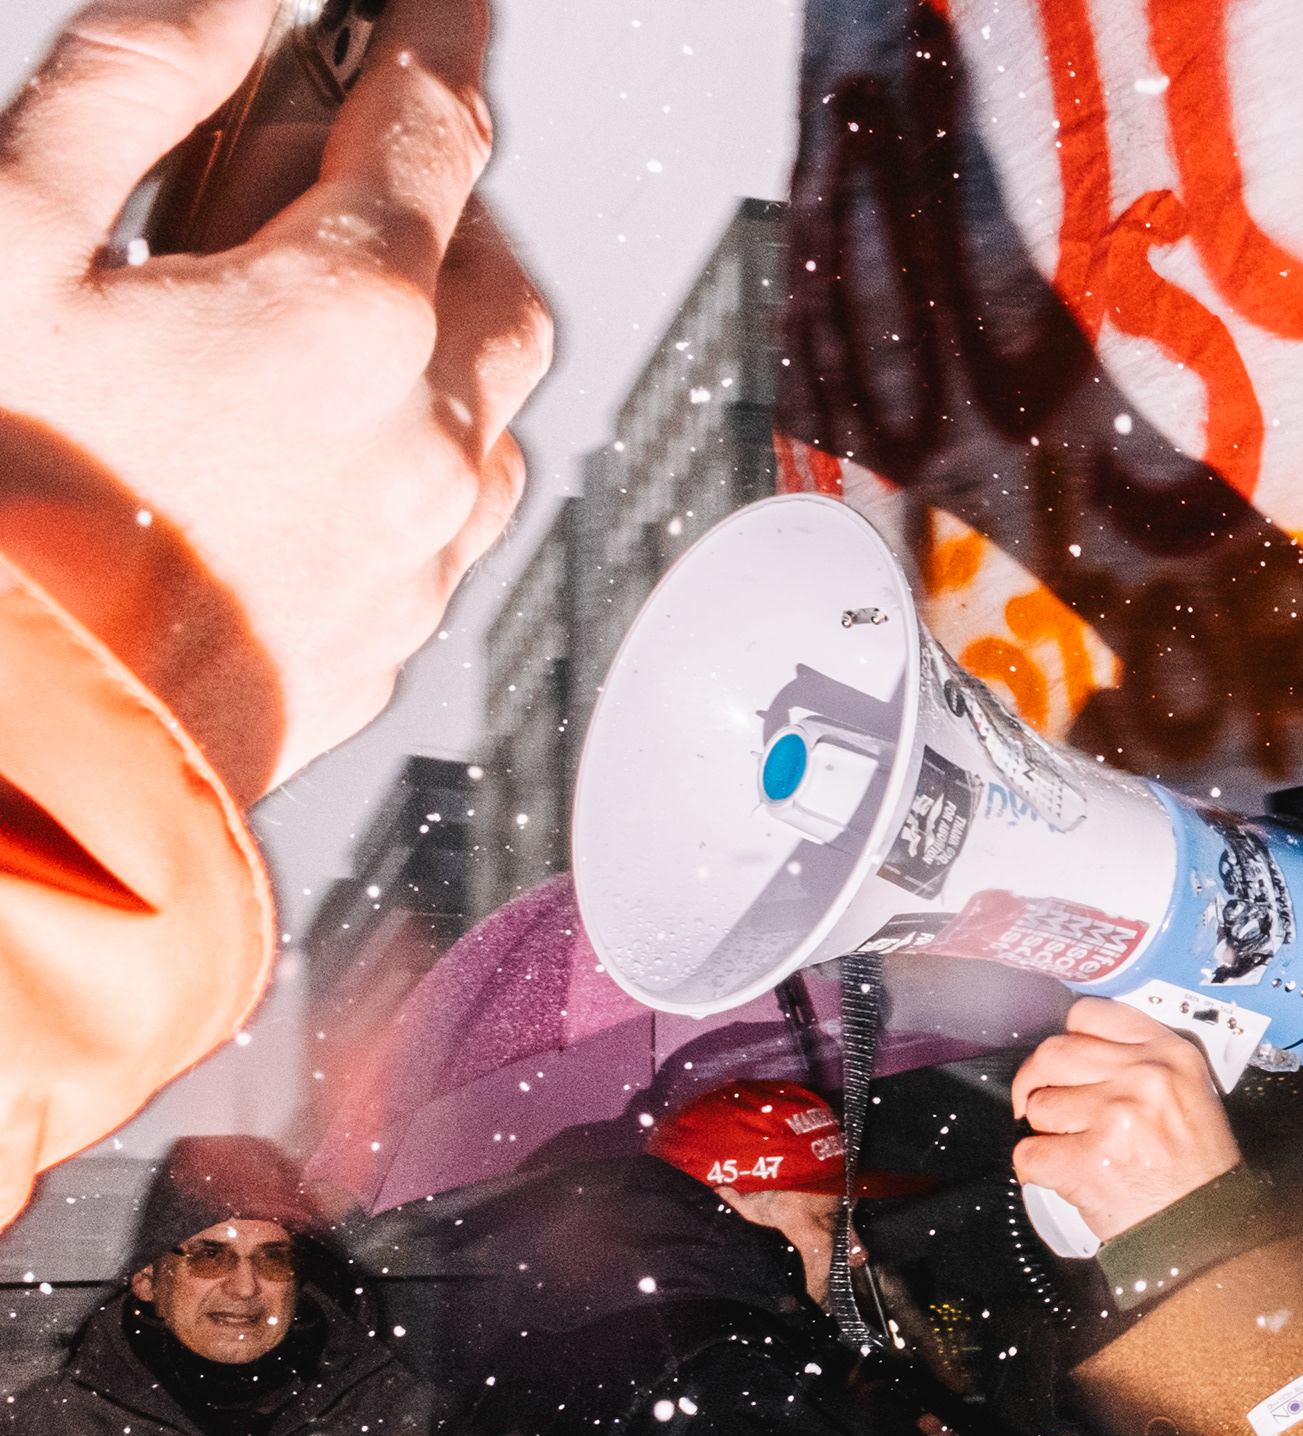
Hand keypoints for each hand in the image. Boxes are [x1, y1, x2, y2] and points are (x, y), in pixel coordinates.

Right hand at [0, 0, 549, 799]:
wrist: (5, 733)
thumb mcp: (11, 234)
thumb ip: (135, 90)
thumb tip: (229, 4)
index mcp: (346, 316)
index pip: (434, 122)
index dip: (430, 40)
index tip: (430, 8)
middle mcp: (421, 436)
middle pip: (491, 268)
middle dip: (437, 197)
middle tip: (333, 164)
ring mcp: (420, 549)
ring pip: (489, 397)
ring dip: (434, 326)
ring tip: (306, 302)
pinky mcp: (392, 634)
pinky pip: (454, 509)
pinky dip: (414, 441)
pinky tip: (311, 432)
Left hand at [1008, 997, 1242, 1244]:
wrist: (1206, 1232)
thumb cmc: (1198, 1172)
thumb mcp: (1192, 1096)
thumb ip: (1144, 1064)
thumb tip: (1081, 1051)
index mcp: (1171, 1055)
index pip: (1090, 1015)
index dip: (1068, 1040)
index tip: (1065, 1063)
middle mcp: (1144, 1077)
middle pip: (1052, 1054)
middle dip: (1037, 1084)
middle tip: (1044, 1107)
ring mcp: (1115, 1116)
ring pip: (1039, 1106)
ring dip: (1046, 1133)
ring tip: (1075, 1150)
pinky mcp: (1088, 1160)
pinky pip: (1029, 1154)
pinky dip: (1036, 1172)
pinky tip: (1064, 1178)